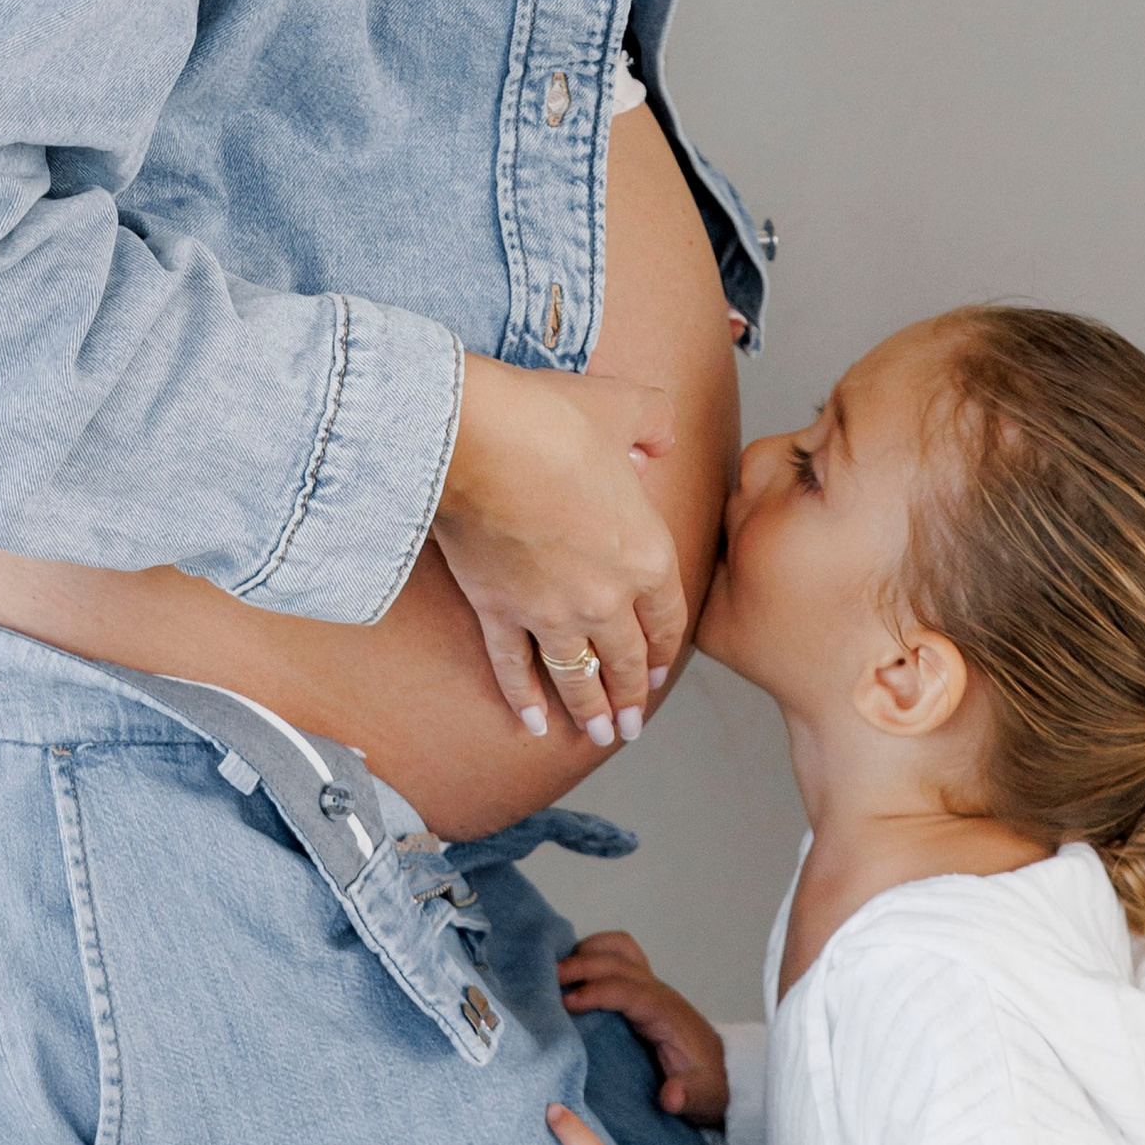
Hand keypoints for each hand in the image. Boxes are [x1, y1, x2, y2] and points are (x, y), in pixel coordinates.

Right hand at [434, 359, 684, 745]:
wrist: (476, 439)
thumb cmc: (551, 420)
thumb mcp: (625, 406)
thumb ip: (654, 424)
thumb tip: (657, 440)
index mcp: (644, 552)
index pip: (667, 616)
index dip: (666, 649)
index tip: (660, 673)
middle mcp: (604, 595)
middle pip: (625, 658)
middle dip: (630, 696)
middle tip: (631, 724)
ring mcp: (548, 610)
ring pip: (576, 674)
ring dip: (589, 710)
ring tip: (600, 738)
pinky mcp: (498, 611)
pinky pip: (513, 666)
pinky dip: (523, 698)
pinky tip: (532, 723)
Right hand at [555, 930, 726, 1124]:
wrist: (723, 1073)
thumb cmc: (706, 1084)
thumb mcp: (702, 1099)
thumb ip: (686, 1096)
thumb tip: (670, 1096)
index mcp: (666, 1013)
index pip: (628, 991)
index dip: (597, 992)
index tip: (568, 1003)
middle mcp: (658, 991)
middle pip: (618, 961)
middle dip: (583, 965)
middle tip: (549, 980)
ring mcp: (651, 985)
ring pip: (620, 948)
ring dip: (589, 951)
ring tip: (557, 970)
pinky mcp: (644, 988)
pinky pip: (620, 955)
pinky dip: (596, 951)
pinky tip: (574, 969)